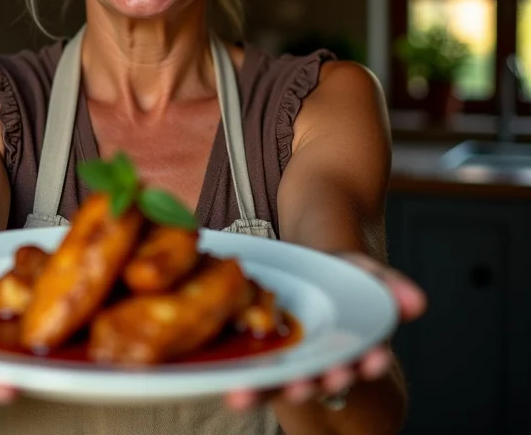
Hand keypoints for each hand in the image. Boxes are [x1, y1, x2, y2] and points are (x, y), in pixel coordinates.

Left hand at [225, 252, 426, 410]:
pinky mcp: (257, 356)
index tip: (374, 358)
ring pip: (285, 384)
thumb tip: (419, 302)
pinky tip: (235, 388)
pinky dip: (244, 384)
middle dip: (323, 381)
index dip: (367, 363)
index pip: (361, 361)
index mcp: (348, 347)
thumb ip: (388, 286)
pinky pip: (251, 375)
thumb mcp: (362, 272)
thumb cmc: (337, 275)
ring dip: (277, 390)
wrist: (302, 263)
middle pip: (322, 379)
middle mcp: (319, 363)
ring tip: (270, 391)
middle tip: (321, 378)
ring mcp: (288, 362)